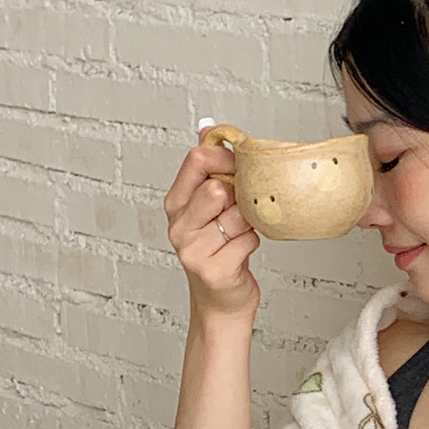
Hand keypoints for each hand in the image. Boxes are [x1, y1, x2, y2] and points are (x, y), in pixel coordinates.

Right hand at [166, 122, 260, 323]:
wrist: (222, 302)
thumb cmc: (218, 250)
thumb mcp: (207, 206)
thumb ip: (207, 167)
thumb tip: (207, 126)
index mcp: (175, 203)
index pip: (197, 160)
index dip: (226, 158)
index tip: (240, 166)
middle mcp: (178, 225)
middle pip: (219, 187)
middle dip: (240, 196)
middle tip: (240, 210)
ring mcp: (193, 249)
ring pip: (238, 214)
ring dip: (248, 222)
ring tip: (239, 234)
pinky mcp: (214, 269)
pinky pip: (249, 239)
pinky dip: (253, 243)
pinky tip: (242, 252)